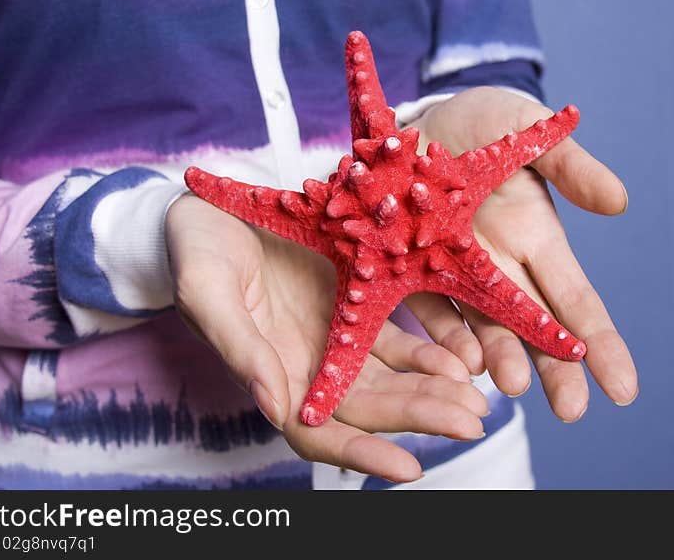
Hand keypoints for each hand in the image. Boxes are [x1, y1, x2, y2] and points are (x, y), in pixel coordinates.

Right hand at [165, 194, 487, 482]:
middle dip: (420, 418)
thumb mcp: (206, 290)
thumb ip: (239, 348)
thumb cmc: (196, 249)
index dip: (361, 452)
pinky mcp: (355, 304)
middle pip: (369, 409)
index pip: (318, 431)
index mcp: (270, 373)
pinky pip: (399, 337)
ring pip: (392, 379)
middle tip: (471, 422)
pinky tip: (461, 357)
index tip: (410, 467)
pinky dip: (430, 350)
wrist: (214, 206)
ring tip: (477, 400)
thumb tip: (274, 407)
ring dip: (434, 392)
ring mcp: (336, 338)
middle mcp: (309, 367)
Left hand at [405, 87, 637, 420]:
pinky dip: (443, 337)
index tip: (624, 390)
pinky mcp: (409, 273)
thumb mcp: (526, 130)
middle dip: (556, 371)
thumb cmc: (480, 124)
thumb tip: (621, 203)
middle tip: (571, 410)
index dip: (602, 345)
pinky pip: (427, 311)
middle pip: (535, 331)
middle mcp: (500, 269)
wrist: (409, 122)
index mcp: (537, 240)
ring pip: (484, 330)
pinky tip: (455, 361)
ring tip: (511, 385)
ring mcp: (455, 277)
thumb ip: (570, 165)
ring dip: (500, 359)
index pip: (577, 303)